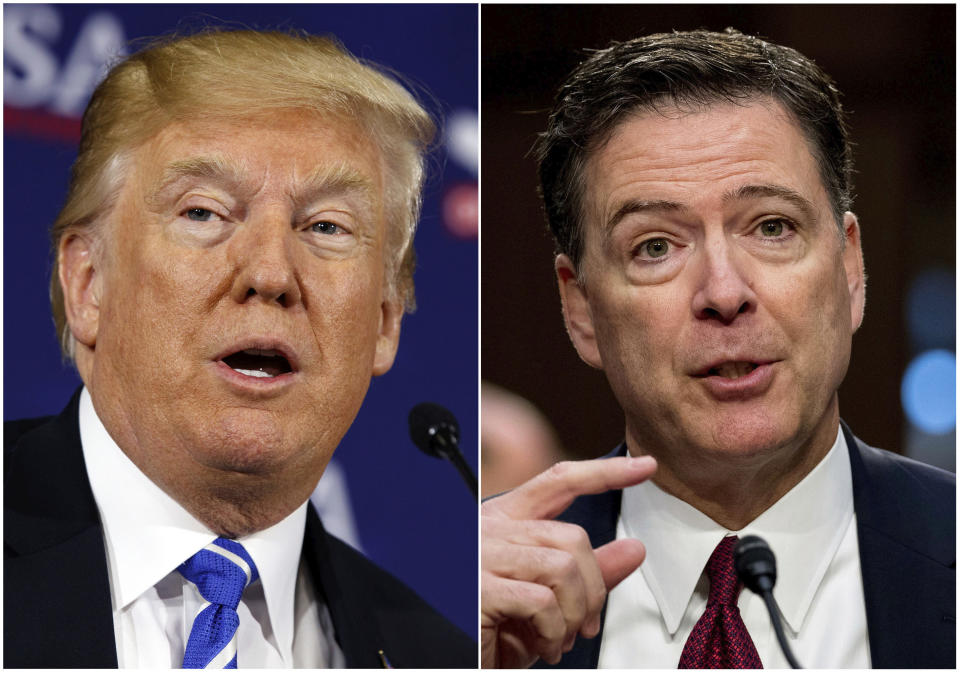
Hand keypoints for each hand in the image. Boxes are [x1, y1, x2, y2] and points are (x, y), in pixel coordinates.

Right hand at [481, 455, 656, 667]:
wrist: (456, 660)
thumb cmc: (493, 633)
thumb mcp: (550, 602)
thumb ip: (587, 573)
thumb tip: (634, 549)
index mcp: (504, 521)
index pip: (558, 482)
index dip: (604, 472)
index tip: (643, 466)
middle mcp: (489, 529)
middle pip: (572, 536)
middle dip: (593, 588)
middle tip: (586, 624)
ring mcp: (480, 555)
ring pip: (563, 567)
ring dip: (576, 613)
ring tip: (563, 638)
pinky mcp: (479, 587)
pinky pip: (542, 602)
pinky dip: (555, 631)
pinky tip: (545, 645)